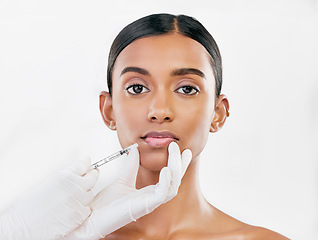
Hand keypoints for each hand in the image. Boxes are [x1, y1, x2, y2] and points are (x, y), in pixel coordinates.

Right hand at [0, 157, 98, 239]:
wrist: (21, 227)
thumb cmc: (28, 207)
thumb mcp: (47, 183)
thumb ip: (65, 175)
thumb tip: (78, 169)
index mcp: (62, 177)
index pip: (83, 165)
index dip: (87, 164)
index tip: (88, 163)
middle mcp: (71, 188)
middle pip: (92, 178)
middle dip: (91, 177)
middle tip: (89, 177)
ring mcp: (76, 202)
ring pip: (90, 194)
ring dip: (85, 195)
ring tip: (73, 198)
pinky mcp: (77, 216)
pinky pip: (87, 210)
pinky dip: (82, 210)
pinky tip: (71, 210)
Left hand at [66, 142, 191, 239]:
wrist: (93, 216)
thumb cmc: (107, 203)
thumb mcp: (122, 179)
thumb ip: (131, 165)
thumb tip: (135, 150)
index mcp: (150, 192)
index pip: (170, 177)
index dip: (177, 163)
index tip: (181, 149)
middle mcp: (153, 198)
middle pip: (175, 180)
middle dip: (180, 163)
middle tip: (180, 147)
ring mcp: (151, 202)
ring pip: (173, 185)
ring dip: (176, 167)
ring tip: (174, 152)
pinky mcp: (146, 206)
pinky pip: (163, 194)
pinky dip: (166, 181)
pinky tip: (166, 169)